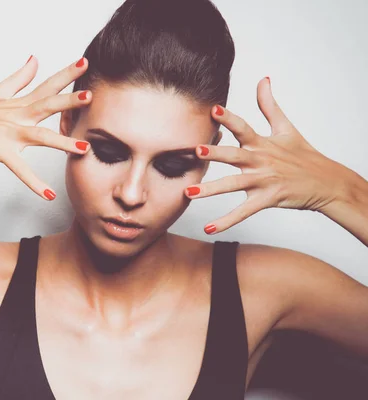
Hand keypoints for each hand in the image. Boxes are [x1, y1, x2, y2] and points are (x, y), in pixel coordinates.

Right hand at [0, 55, 91, 200]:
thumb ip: (19, 79)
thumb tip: (35, 59)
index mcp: (17, 102)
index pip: (46, 85)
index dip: (66, 74)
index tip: (86, 62)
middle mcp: (15, 115)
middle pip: (47, 105)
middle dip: (70, 100)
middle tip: (91, 95)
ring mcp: (7, 133)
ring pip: (40, 137)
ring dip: (63, 142)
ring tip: (85, 148)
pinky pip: (19, 169)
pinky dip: (34, 183)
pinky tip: (49, 194)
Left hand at [184, 77, 346, 234]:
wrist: (327, 182)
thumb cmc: (304, 155)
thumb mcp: (286, 127)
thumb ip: (269, 105)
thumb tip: (263, 79)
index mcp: (262, 143)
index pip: (244, 127)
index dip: (229, 118)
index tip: (213, 109)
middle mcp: (261, 160)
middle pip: (235, 155)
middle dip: (216, 153)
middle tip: (196, 150)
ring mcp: (264, 181)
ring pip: (234, 185)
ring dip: (211, 189)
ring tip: (188, 192)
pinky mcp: (268, 199)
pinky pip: (243, 212)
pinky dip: (226, 221)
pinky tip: (208, 228)